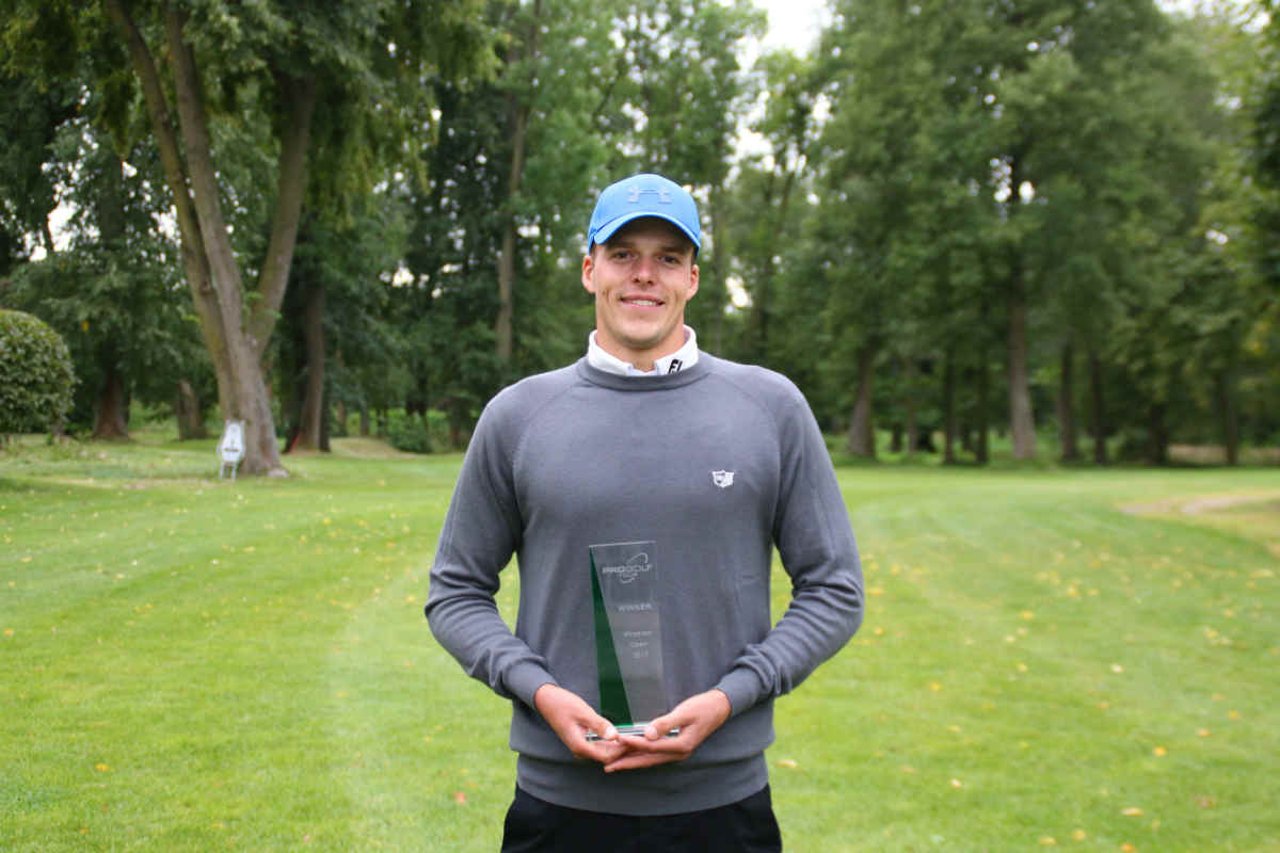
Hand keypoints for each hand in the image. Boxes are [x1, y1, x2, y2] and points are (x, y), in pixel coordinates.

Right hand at [533, 683, 627, 764]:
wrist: (546, 701)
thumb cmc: (563, 704)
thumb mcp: (584, 712)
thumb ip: (599, 725)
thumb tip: (615, 736)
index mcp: (580, 746)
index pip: (607, 756)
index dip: (622, 750)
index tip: (635, 741)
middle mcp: (580, 750)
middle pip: (606, 756)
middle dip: (622, 750)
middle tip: (639, 740)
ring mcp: (580, 746)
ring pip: (603, 752)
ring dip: (617, 747)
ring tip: (633, 738)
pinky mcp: (582, 740)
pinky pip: (599, 745)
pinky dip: (610, 742)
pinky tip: (621, 735)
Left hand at [602, 689, 731, 772]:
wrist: (720, 707)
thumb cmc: (703, 707)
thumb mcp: (684, 712)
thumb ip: (665, 724)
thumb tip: (647, 734)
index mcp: (681, 746)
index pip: (651, 747)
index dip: (633, 744)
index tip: (617, 741)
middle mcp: (679, 753)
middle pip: (648, 760)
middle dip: (627, 763)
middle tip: (608, 767)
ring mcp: (678, 752)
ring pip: (651, 760)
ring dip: (632, 762)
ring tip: (614, 764)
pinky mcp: (676, 747)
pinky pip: (655, 755)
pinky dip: (641, 756)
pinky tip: (631, 755)